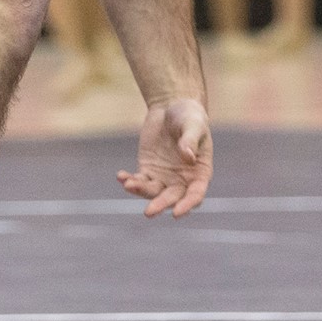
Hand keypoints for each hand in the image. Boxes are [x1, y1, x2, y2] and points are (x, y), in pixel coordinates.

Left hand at [118, 99, 212, 217]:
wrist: (172, 107)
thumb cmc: (190, 116)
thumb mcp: (194, 124)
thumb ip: (191, 140)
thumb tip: (188, 157)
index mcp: (200, 173)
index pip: (195, 195)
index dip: (187, 205)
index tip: (176, 213)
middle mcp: (182, 180)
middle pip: (172, 198)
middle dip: (160, 204)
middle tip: (148, 212)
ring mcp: (164, 177)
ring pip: (152, 192)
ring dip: (140, 191)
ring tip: (128, 185)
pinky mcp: (148, 170)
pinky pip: (138, 180)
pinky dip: (129, 180)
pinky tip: (121, 176)